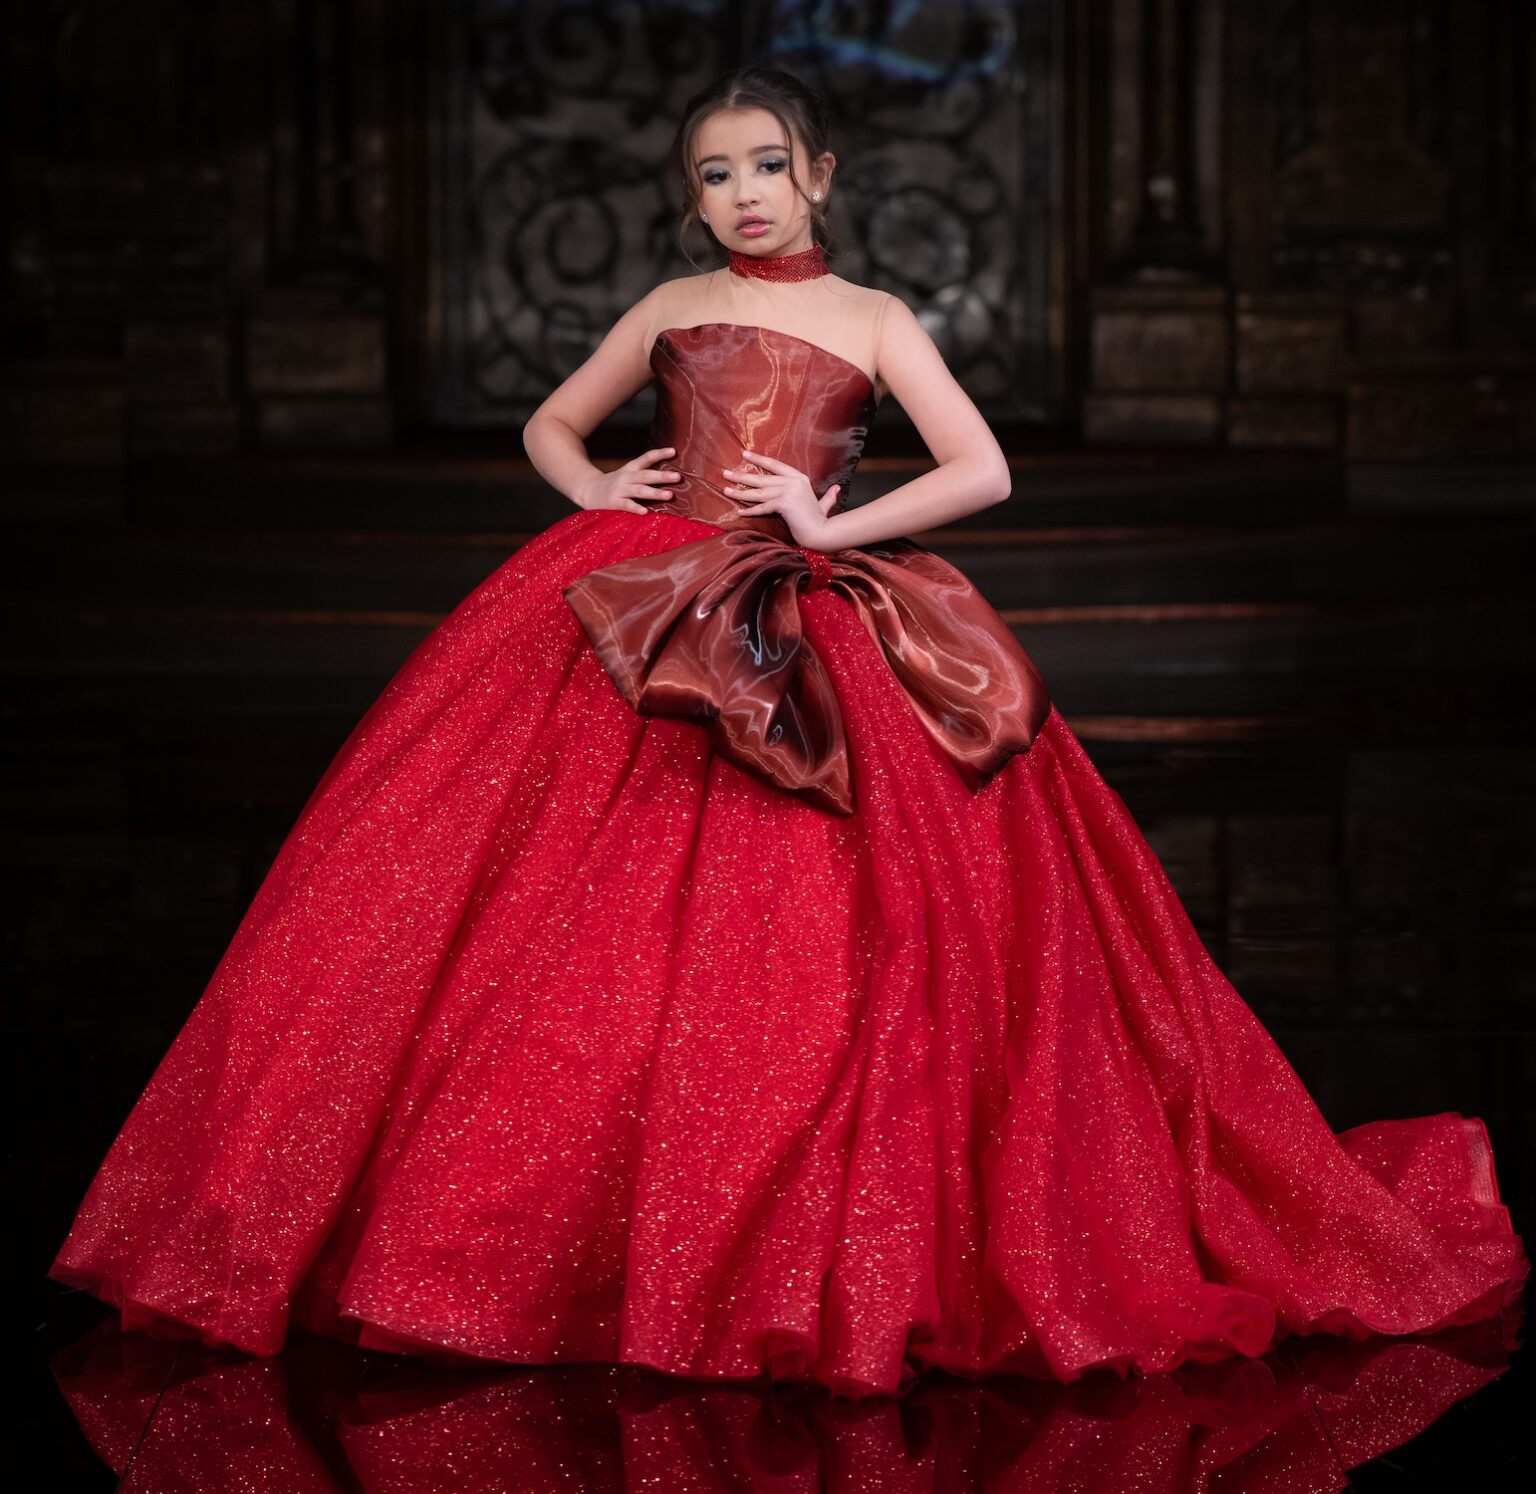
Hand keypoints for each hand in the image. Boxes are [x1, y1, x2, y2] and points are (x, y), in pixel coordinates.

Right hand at [573, 446, 680, 513]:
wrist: (587, 490)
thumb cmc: (614, 484)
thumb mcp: (627, 474)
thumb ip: (644, 474)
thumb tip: (670, 475)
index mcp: (631, 469)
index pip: (646, 458)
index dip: (659, 454)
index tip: (673, 451)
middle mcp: (626, 477)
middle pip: (646, 475)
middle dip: (662, 476)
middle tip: (678, 476)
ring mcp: (619, 490)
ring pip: (639, 490)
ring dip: (655, 492)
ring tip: (669, 495)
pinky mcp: (613, 502)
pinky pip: (626, 505)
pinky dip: (635, 508)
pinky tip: (645, 512)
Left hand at [721, 448, 840, 547]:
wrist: (823, 533)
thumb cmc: (820, 521)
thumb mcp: (823, 504)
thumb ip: (828, 496)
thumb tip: (836, 489)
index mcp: (799, 478)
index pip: (775, 465)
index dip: (758, 459)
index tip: (743, 454)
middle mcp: (793, 482)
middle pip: (762, 477)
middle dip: (742, 475)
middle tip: (725, 473)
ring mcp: (789, 492)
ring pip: (759, 491)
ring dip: (740, 492)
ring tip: (725, 490)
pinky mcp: (785, 504)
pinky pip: (763, 507)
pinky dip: (751, 510)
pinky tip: (739, 512)